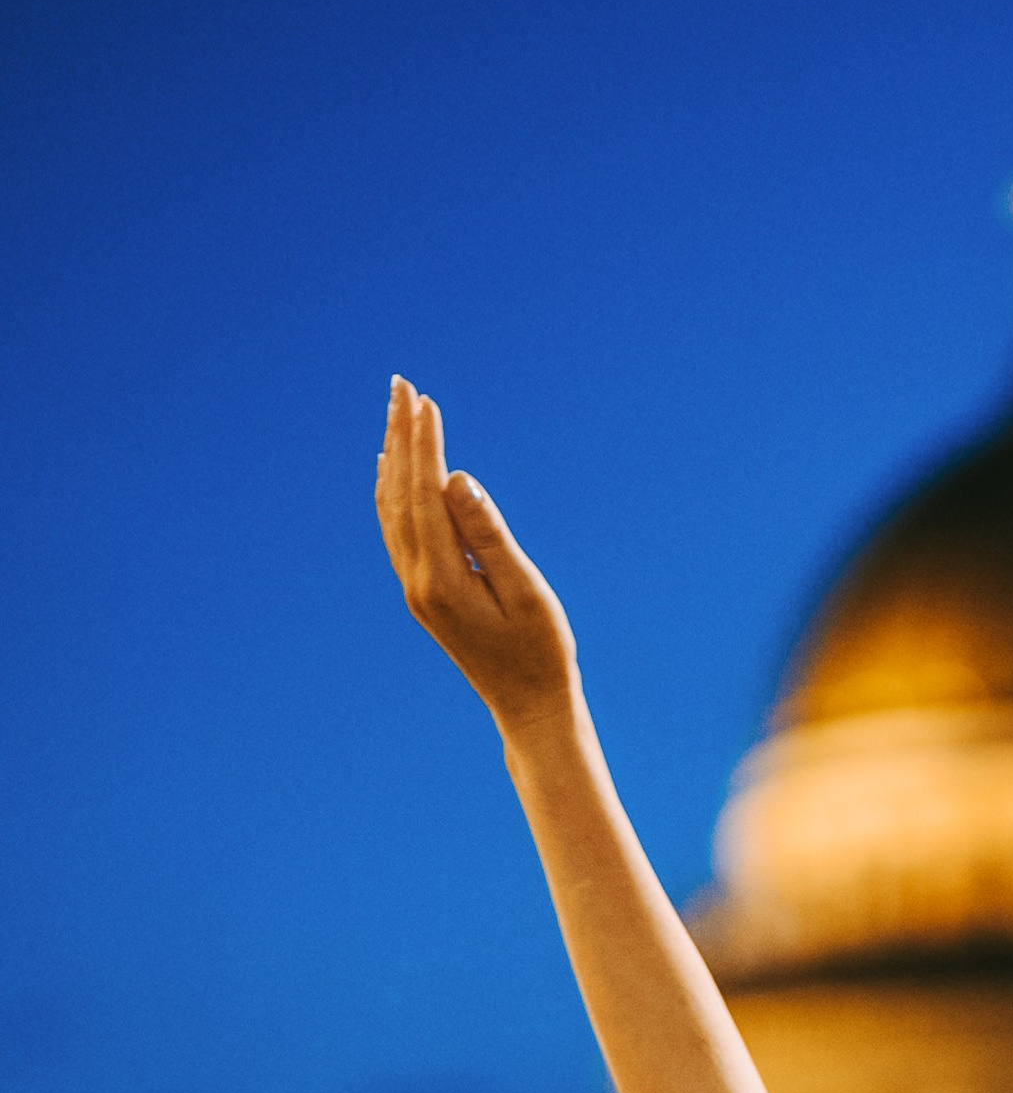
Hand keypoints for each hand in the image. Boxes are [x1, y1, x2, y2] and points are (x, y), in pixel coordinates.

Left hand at [375, 378, 579, 733]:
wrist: (530, 707)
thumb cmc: (542, 651)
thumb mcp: (526, 590)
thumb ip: (489, 533)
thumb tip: (456, 478)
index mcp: (442, 580)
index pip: (424, 495)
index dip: (423, 444)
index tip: (424, 400)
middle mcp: (417, 582)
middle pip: (399, 494)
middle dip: (400, 437)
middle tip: (401, 384)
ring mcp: (415, 589)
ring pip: (392, 509)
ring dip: (394, 457)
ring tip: (394, 412)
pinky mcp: (423, 594)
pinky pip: (396, 529)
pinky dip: (392, 490)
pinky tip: (391, 468)